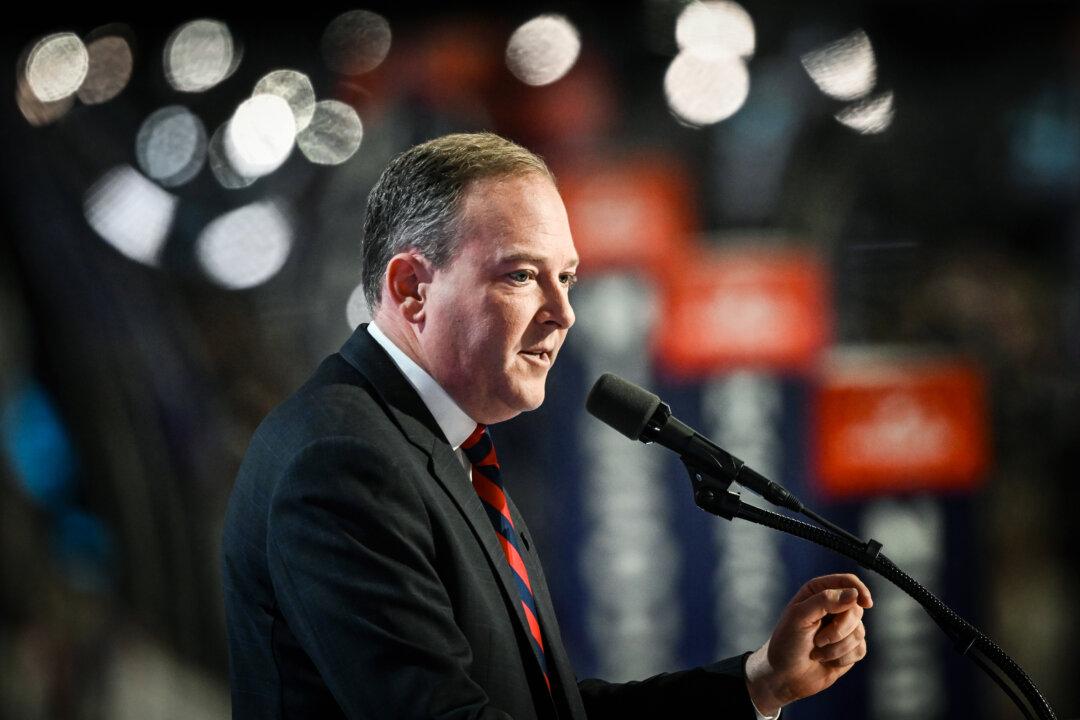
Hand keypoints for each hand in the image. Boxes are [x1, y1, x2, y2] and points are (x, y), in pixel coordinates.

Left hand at [744, 573, 872, 715]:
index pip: (847, 582)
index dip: (859, 590)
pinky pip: (860, 649)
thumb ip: (824, 601)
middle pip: (856, 609)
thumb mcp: (799, 616)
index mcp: (818, 592)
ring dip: (837, 647)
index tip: (865, 603)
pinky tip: (826, 660)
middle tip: (819, 640)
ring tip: (817, 652)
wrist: (785, 675)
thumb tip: (854, 594)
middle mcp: (833, 607)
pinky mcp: (850, 648)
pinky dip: (842, 657)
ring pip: (859, 631)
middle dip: (839, 628)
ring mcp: (843, 628)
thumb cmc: (786, 642)